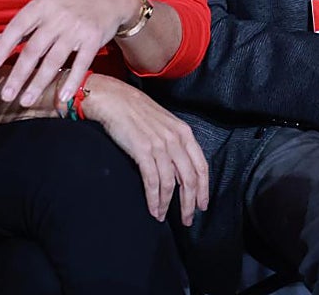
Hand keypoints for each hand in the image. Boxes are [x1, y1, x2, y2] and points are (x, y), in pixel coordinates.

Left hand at [0, 0, 139, 106]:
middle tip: (6, 95)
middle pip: (34, 49)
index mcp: (41, 6)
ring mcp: (76, 29)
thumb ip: (18, 28)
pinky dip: (71, 81)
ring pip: (54, 60)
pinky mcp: (93, 39)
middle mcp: (58, 17)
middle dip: (19, 74)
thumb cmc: (67, 5)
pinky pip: (81, 64)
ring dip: (38, 83)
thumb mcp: (42, 8)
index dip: (5, 45)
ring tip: (25, 101)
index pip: (18, 26)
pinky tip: (61, 97)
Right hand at [81, 75, 209, 224]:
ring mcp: (160, 145)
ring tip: (162, 217)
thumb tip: (178, 169)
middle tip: (187, 220)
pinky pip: (153, 182)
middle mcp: (176, 139)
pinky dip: (154, 199)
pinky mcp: (143, 151)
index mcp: (184, 132)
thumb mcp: (164, 124)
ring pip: (171, 184)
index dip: (203, 189)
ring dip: (167, 205)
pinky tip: (153, 209)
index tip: (202, 205)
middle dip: (190, 203)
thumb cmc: (137, 112)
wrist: (114, 99)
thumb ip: (174, 144)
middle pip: (190, 179)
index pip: (201, 166)